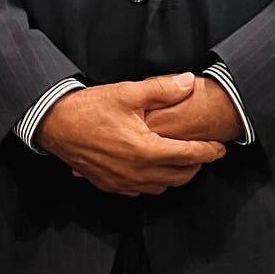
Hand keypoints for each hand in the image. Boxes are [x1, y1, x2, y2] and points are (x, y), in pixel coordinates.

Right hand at [36, 73, 227, 195]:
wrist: (54, 124)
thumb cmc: (88, 108)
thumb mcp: (128, 93)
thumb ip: (163, 89)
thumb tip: (188, 82)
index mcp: (146, 150)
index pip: (189, 155)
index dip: (209, 152)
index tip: (220, 148)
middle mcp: (136, 172)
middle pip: (180, 176)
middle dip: (196, 166)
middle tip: (203, 153)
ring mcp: (122, 182)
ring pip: (162, 187)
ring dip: (176, 176)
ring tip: (181, 161)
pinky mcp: (109, 185)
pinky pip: (141, 191)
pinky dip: (154, 183)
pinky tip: (153, 169)